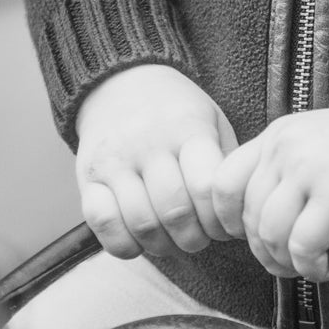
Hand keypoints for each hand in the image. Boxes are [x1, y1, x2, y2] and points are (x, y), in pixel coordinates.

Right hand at [76, 64, 236, 260]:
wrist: (121, 82)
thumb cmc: (178, 112)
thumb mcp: (212, 121)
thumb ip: (227, 163)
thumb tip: (241, 212)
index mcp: (187, 129)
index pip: (206, 187)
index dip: (220, 219)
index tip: (225, 226)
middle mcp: (148, 144)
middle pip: (175, 212)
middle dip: (195, 239)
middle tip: (201, 238)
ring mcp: (115, 162)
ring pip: (141, 223)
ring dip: (164, 246)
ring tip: (174, 240)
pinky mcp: (87, 177)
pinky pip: (102, 224)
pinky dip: (124, 244)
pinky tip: (140, 240)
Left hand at [212, 101, 328, 280]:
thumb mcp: (315, 143)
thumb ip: (284, 170)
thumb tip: (261, 221)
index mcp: (277, 136)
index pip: (222, 184)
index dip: (229, 222)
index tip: (253, 239)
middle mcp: (285, 150)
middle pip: (247, 218)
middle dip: (265, 252)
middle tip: (291, 262)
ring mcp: (309, 171)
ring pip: (270, 236)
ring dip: (287, 263)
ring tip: (312, 265)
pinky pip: (303, 246)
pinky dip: (311, 266)